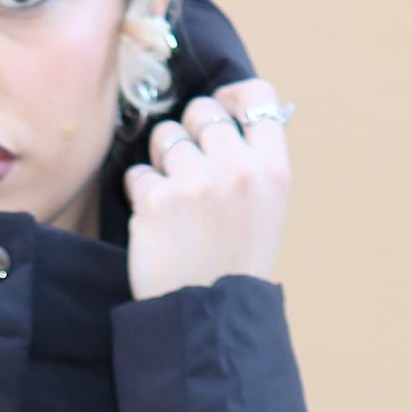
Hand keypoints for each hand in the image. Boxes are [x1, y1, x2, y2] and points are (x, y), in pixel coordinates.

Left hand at [124, 78, 290, 301]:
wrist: (206, 317)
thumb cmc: (233, 263)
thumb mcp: (267, 210)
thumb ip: (254, 162)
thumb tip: (228, 113)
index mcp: (274, 170)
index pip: (259, 97)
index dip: (232, 95)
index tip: (219, 107)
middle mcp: (238, 170)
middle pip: (202, 111)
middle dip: (188, 132)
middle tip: (186, 166)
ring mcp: (196, 183)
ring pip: (164, 137)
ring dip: (160, 162)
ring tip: (172, 201)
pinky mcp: (157, 200)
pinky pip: (137, 174)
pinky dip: (140, 195)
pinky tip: (154, 223)